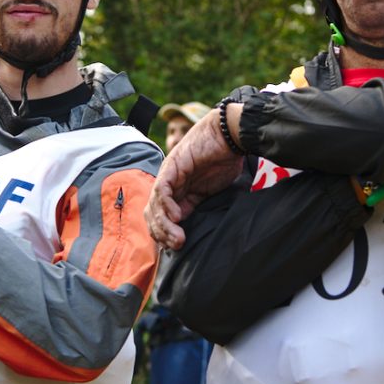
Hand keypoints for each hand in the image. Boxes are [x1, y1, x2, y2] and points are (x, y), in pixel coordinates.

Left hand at [146, 110, 243, 249]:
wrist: (229, 135)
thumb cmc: (225, 160)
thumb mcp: (212, 191)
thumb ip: (199, 205)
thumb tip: (195, 231)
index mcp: (179, 192)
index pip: (161, 217)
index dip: (164, 235)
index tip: (175, 249)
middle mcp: (170, 184)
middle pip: (153, 213)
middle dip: (161, 233)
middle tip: (175, 247)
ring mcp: (169, 174)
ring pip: (155, 204)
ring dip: (164, 224)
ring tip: (177, 238)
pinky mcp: (173, 166)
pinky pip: (163, 189)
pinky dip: (167, 204)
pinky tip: (176, 216)